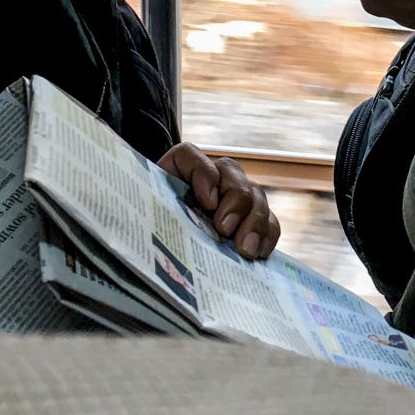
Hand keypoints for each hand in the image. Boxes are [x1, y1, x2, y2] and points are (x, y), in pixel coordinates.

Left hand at [158, 144, 280, 261]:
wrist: (165, 259)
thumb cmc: (152, 238)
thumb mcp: (146, 222)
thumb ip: (144, 217)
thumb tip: (146, 234)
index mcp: (176, 174)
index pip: (188, 156)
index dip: (202, 173)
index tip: (206, 203)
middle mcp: (210, 179)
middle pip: (231, 173)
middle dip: (234, 200)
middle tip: (224, 229)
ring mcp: (234, 198)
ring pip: (255, 194)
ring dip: (255, 220)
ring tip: (246, 250)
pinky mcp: (251, 221)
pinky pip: (270, 219)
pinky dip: (267, 234)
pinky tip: (259, 254)